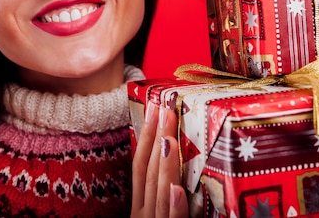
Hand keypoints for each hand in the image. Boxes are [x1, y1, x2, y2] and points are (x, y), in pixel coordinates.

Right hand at [131, 102, 188, 216]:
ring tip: (169, 139)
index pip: (141, 166)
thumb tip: (170, 160)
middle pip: (149, 172)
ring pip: (159, 192)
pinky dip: (175, 207)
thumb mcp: (157, 214)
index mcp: (141, 206)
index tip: (154, 110)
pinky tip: (178, 190)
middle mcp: (144, 214)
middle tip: (165, 110)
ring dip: (164, 165)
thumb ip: (163, 196)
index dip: (146, 137)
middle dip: (156, 139)